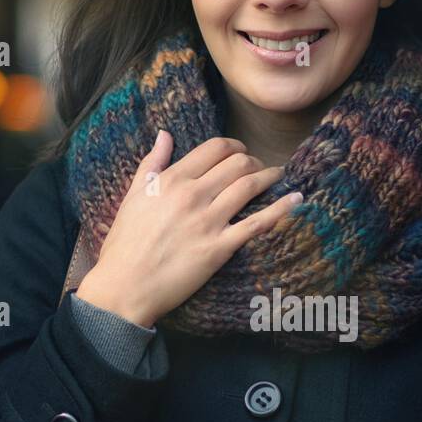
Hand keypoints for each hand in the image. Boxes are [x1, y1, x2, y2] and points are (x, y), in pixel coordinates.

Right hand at [74, 129, 301, 328]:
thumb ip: (152, 163)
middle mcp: (192, 195)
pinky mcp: (219, 248)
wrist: (125, 286)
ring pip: (250, 186)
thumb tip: (165, 135)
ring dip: (270, 177)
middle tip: (261, 168)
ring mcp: (208, 221)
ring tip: (279, 177)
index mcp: (171, 180)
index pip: (214, 148)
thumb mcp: (132, 197)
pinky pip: (257, 223)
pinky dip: (280, 208)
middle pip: (237, 163)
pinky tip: (296, 199)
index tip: (242, 152)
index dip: (235, 146)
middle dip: (255, 161)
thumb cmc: (125, 244)